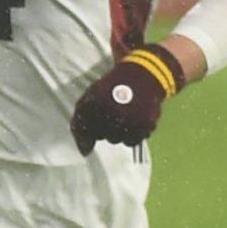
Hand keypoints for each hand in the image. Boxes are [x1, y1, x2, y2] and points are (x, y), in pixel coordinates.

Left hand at [70, 43, 186, 154]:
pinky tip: (132, 121)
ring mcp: (131, 118)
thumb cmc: (112, 87)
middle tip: (111, 114)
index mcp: (96, 101)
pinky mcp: (146, 123)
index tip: (90, 130)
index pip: (83, 128)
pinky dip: (132, 134)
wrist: (144, 75)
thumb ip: (80, 121)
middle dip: (103, 128)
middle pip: (101, 136)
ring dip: (118, 132)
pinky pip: (133, 140)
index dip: (84, 132)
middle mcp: (114, 111)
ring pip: (117, 140)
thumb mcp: (91, 96)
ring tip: (123, 116)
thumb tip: (85, 152)